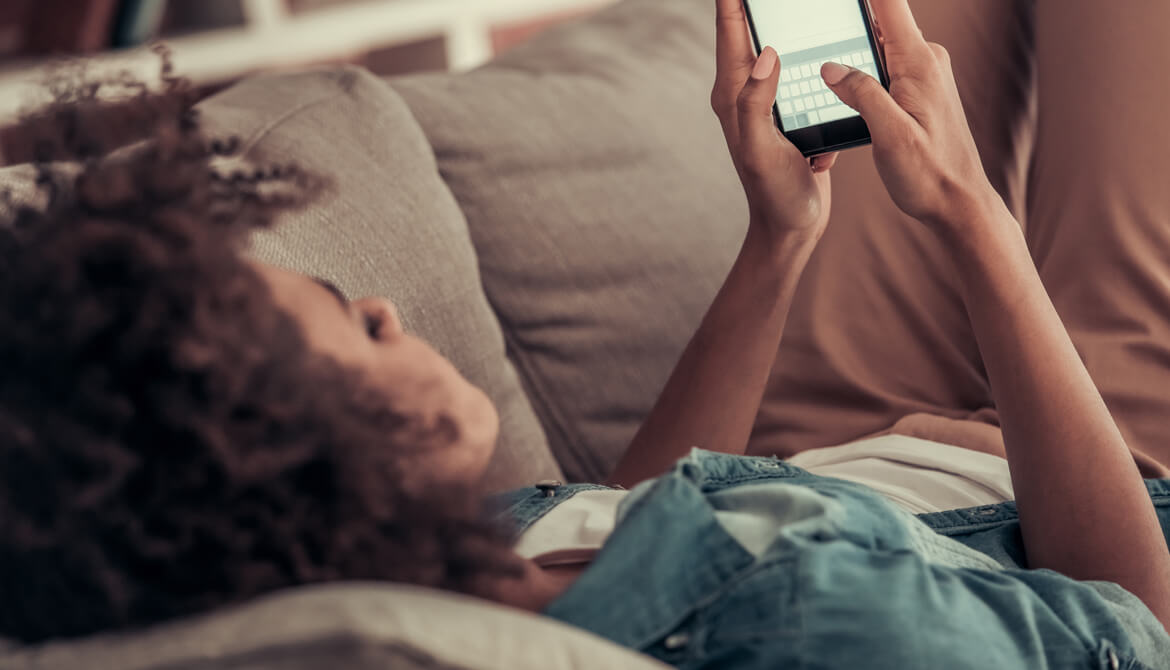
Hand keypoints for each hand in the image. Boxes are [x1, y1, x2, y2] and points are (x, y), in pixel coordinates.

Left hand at [713, 0, 837, 244]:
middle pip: (752, 29)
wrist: (793, 228)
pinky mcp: (791, 112)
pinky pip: (803, 74)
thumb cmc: (775, 194)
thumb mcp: (762, 149)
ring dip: (790, 25)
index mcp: (733, 94)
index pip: (730, 29)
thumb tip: (764, 53)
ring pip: (780, 47)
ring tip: (804, 6)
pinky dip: (811, 57)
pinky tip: (824, 38)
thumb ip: (756, 103)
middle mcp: (747, 92)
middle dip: (761, 4)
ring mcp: (770, 101)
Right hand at [820, 0, 996, 232]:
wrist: (959, 204)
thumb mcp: (889, 136)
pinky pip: (884, 67)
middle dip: (847, 21)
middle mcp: (925, 60)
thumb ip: (862, 94)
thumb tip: (831, 67)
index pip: (888, 3)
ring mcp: (923, 75)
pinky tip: (841, 89)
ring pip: (878, 46)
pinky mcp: (918, 91)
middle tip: (808, 24)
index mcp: (919, 62)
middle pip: (879, 20)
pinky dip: (861, 73)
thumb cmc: (929, 175)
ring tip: (821, 61)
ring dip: (852, 51)